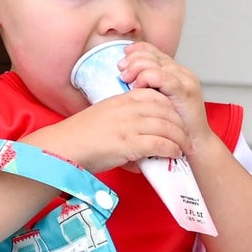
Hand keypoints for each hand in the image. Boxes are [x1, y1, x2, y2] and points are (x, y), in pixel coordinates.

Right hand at [28, 87, 191, 173]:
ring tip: (185, 148)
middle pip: (166, 111)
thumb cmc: (80, 137)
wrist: (64, 148)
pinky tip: (174, 154)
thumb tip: (136, 134)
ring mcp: (129, 125)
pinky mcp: (128, 143)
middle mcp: (128, 108)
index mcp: (122, 98)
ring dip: (180, 139)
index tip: (178, 120)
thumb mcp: (105, 117)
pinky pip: (159, 143)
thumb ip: (124, 120)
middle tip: (187, 137)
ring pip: (167, 127)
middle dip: (181, 124)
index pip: (157, 96)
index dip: (171, 109)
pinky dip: (171, 149)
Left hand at [117, 43, 212, 151]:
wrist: (195, 144)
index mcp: (176, 73)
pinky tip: (138, 85)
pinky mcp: (185, 91)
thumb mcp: (158, 103)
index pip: (155, 52)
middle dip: (134, 58)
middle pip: (155, 55)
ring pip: (157, 63)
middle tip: (122, 69)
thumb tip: (125, 79)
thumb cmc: (175, 128)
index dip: (138, 51)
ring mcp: (185, 81)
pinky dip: (147, 78)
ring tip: (127, 78)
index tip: (123, 57)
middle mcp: (182, 73)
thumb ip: (147, 89)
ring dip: (138, 67)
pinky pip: (162, 77)